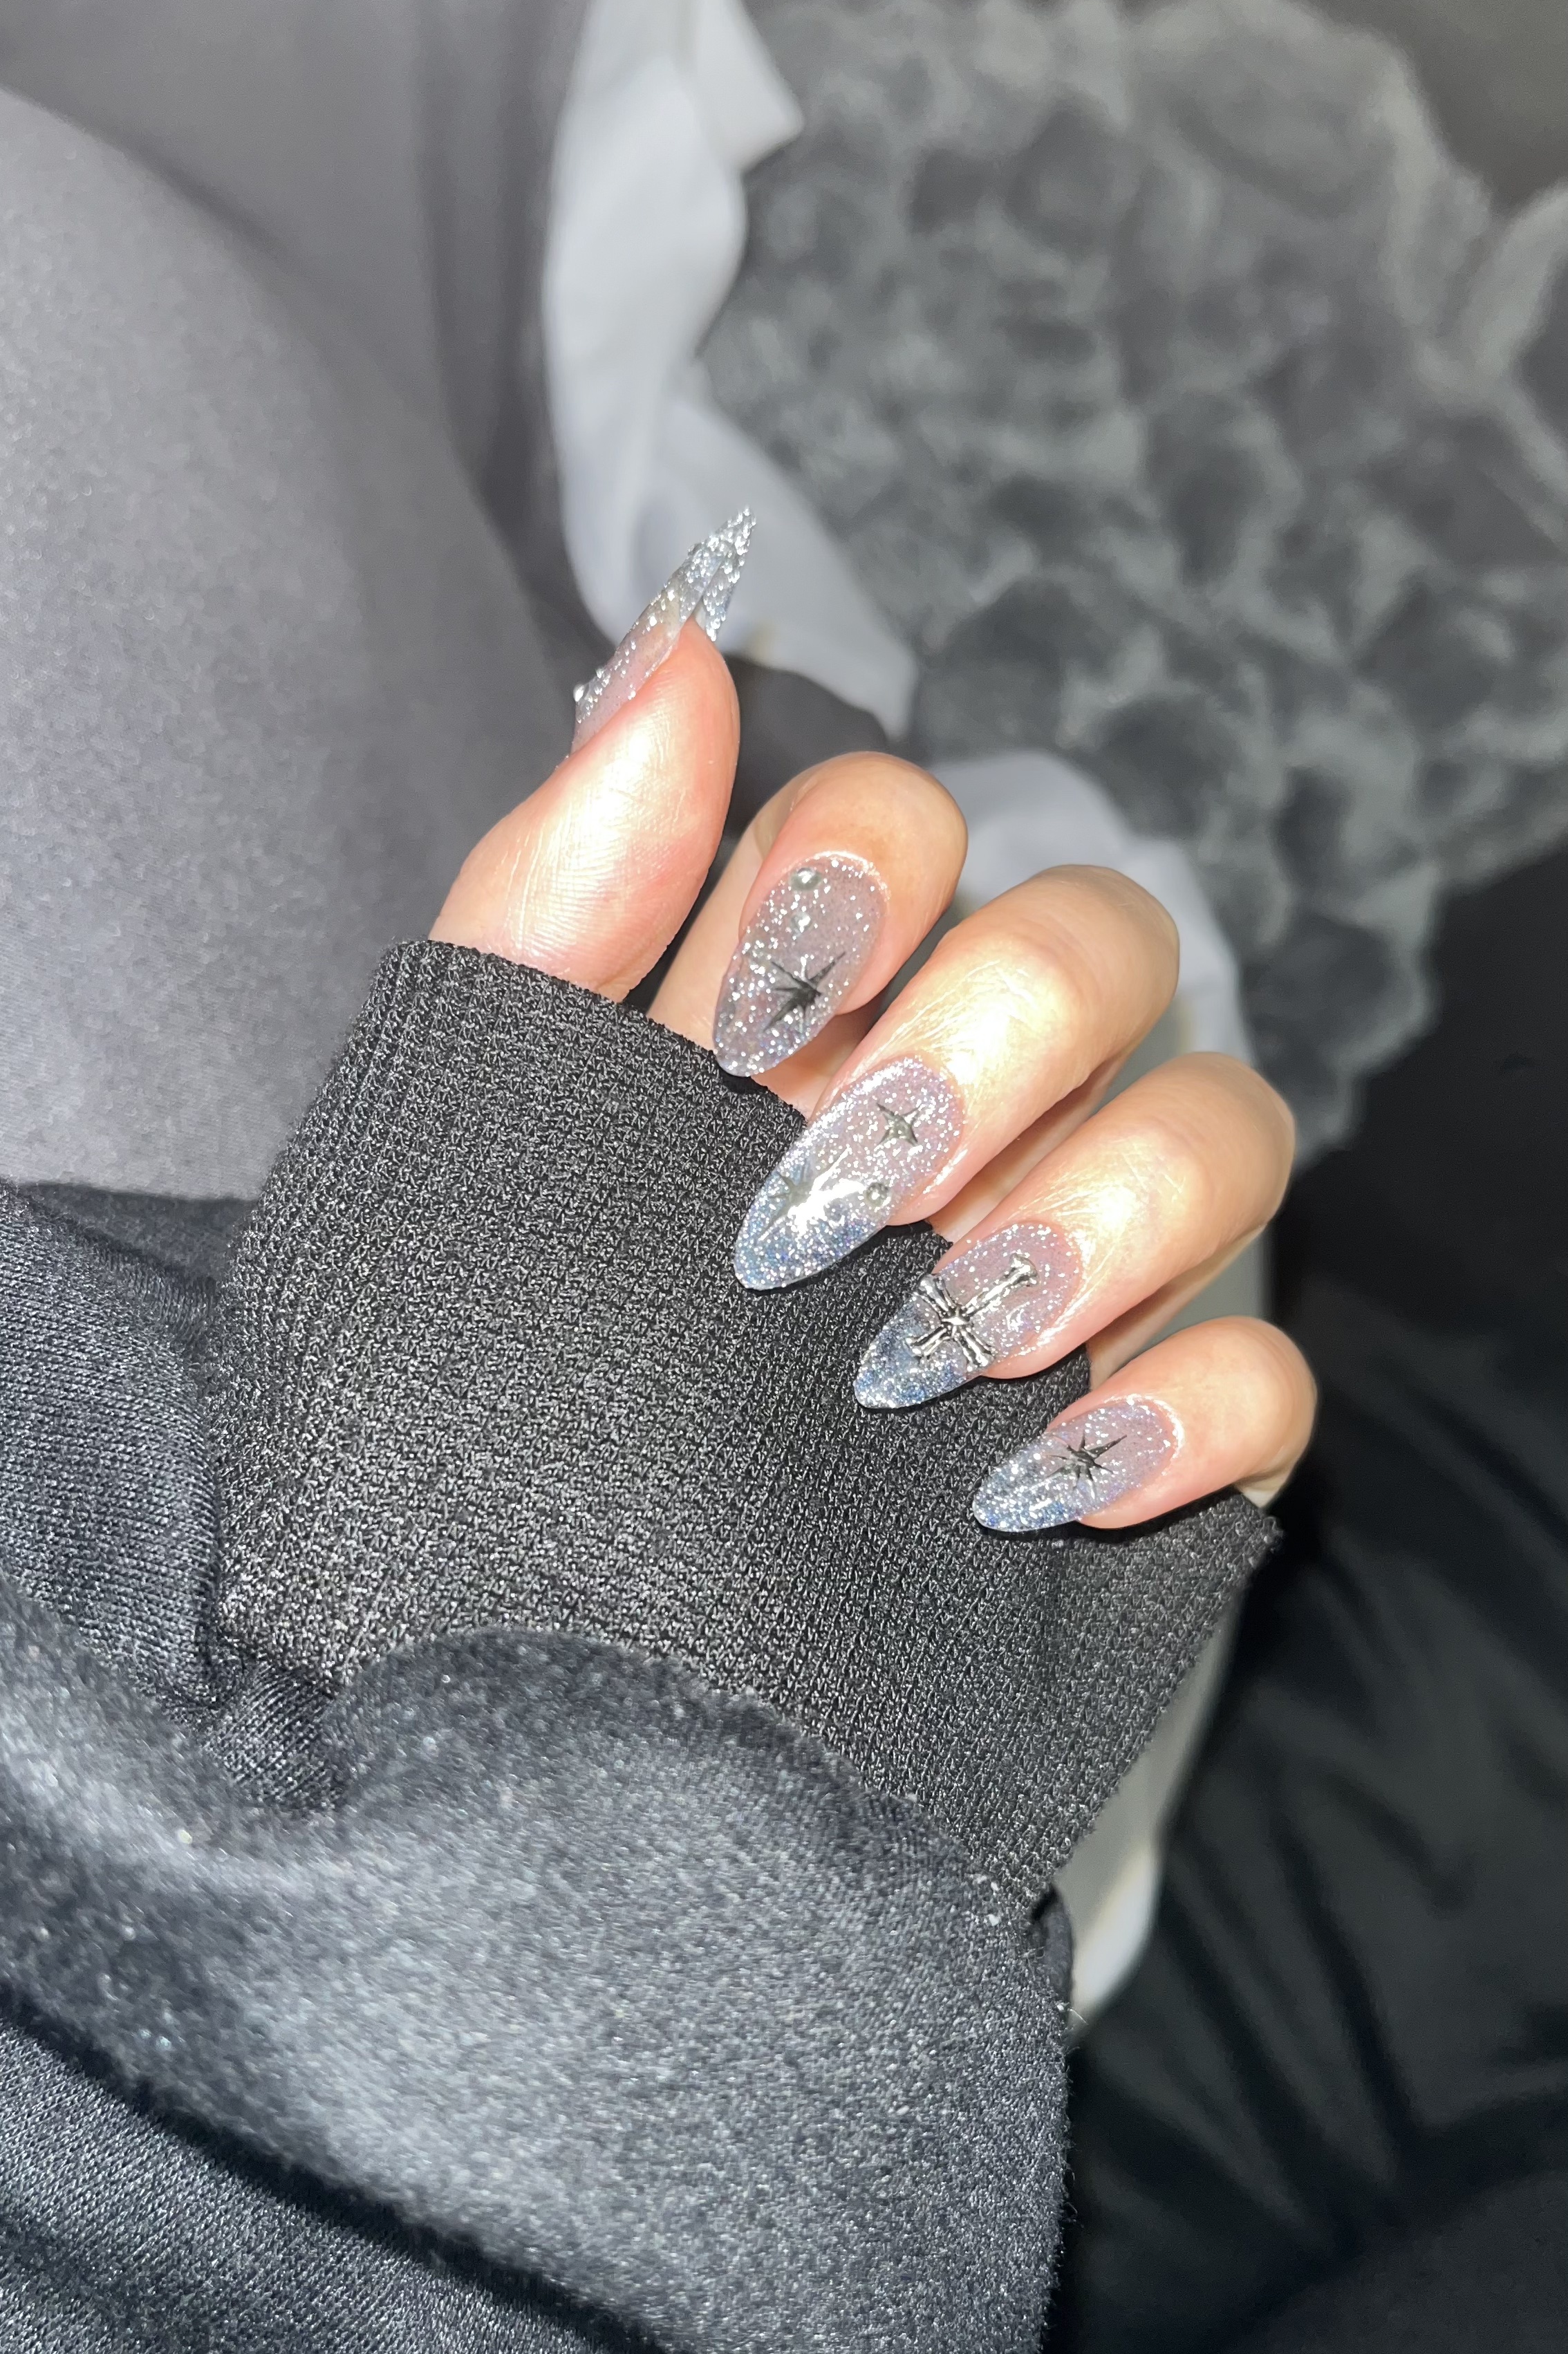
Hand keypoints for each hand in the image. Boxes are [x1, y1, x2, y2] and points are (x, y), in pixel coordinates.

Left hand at [433, 560, 1312, 1533]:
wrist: (498, 1706)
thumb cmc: (454, 1406)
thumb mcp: (463, 1138)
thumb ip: (563, 896)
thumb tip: (678, 647)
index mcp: (788, 1026)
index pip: (905, 830)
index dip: (863, 879)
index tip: (750, 1029)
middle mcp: (945, 1121)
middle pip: (1105, 944)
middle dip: (1002, 1041)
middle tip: (847, 1195)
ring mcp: (1053, 1282)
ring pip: (1224, 1133)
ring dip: (1112, 1217)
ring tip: (942, 1350)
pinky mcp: (1131, 1450)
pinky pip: (1269, 1380)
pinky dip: (1200, 1413)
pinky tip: (1054, 1488)